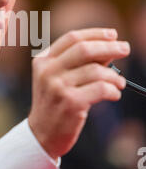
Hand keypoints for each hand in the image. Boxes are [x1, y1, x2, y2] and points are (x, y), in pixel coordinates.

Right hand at [28, 28, 129, 159]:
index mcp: (43, 61)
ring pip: (96, 70)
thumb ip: (78, 63)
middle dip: (109, 47)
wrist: (41, 134)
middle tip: (125, 48)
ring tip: (120, 83)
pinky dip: (113, 90)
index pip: (72, 38)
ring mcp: (58, 87)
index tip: (113, 34)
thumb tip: (109, 49)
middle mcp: (48, 71)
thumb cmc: (55, 104)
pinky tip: (114, 94)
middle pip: (84, 49)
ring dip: (114, 76)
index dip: (95, 34)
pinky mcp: (70, 103)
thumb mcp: (58, 79)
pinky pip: (101, 89)